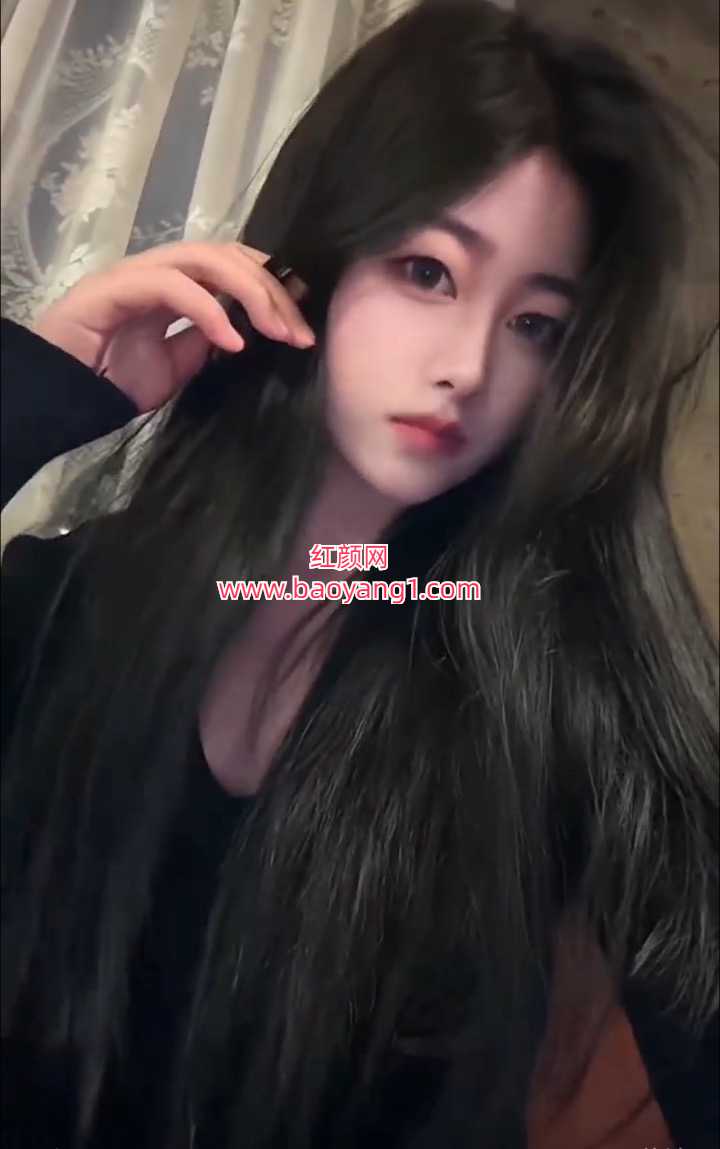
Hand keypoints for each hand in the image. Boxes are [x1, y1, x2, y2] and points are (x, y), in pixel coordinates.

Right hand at [31, 242, 314, 411]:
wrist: (63, 395)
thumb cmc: (113, 380)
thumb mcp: (178, 366)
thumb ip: (207, 342)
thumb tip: (247, 332)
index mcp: (178, 283)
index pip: (236, 265)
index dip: (274, 287)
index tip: (304, 324)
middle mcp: (162, 268)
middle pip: (231, 256)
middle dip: (274, 292)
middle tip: (301, 335)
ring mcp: (139, 273)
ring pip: (207, 259)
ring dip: (252, 294)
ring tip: (277, 334)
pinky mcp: (117, 287)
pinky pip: (173, 286)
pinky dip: (210, 311)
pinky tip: (233, 342)